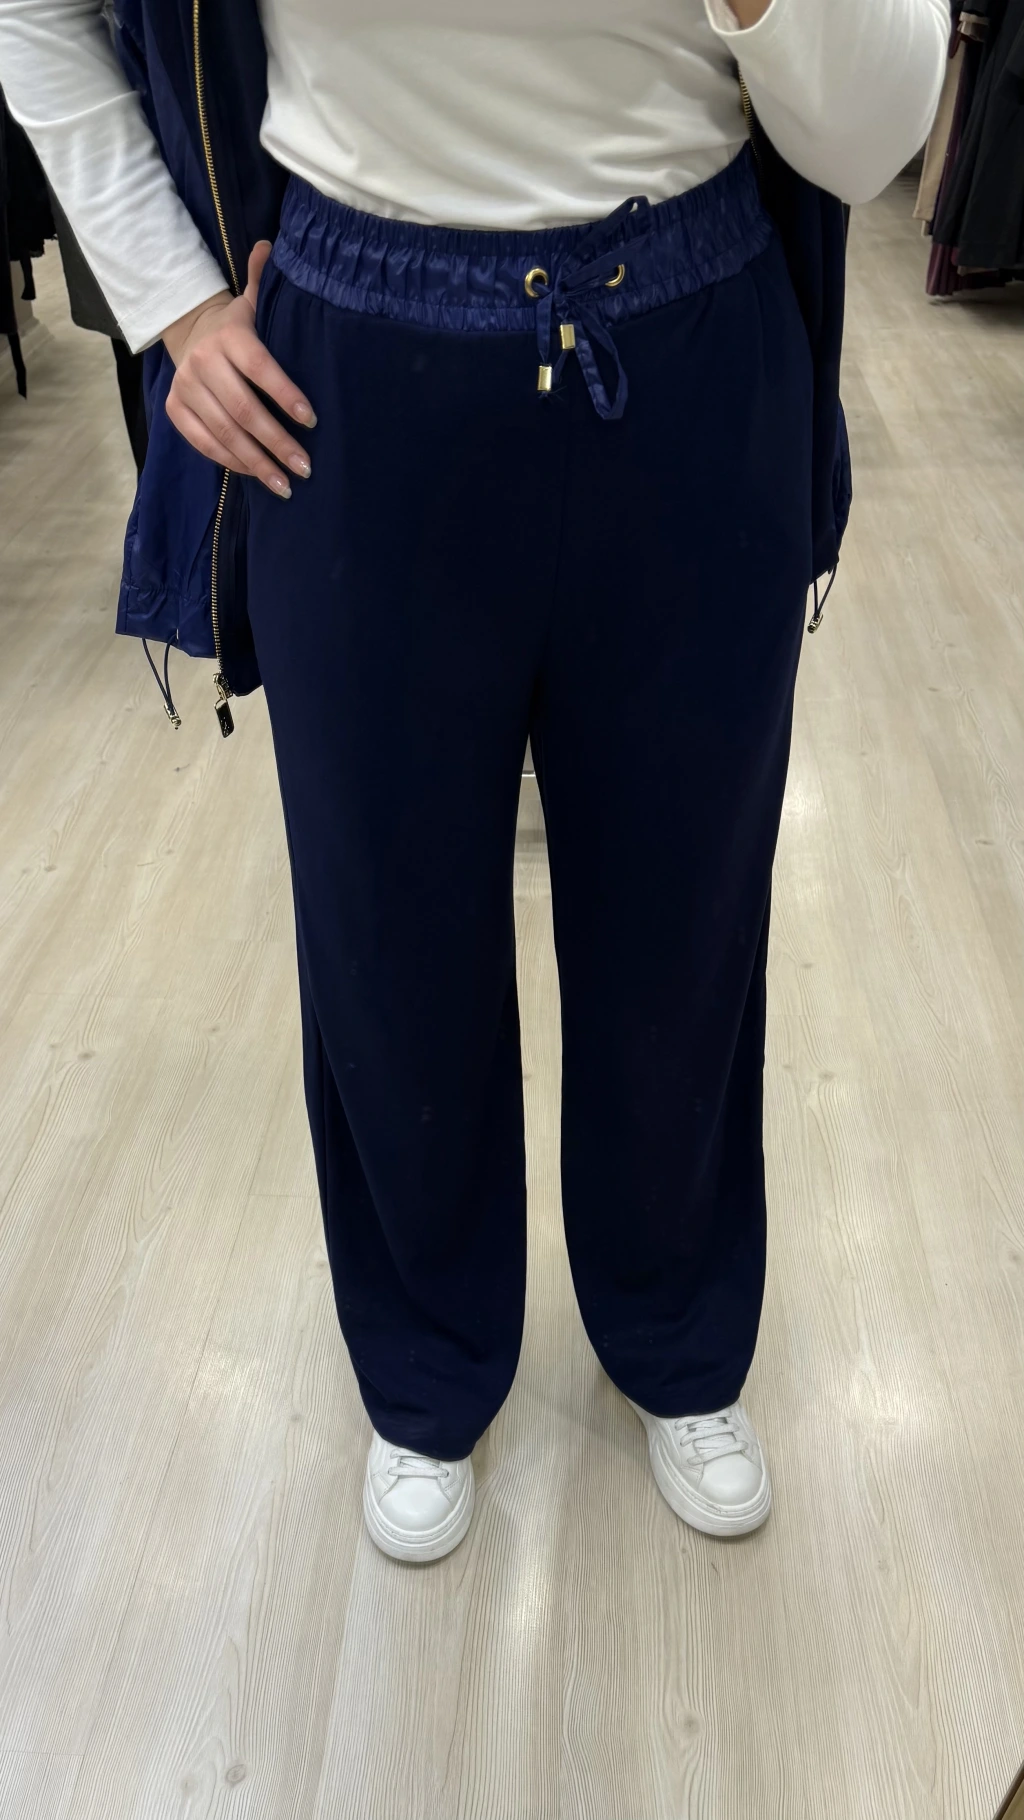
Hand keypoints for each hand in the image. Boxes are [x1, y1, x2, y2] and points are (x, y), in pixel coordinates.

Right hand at [163, 241, 314, 495]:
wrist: (192, 333)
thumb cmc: (240, 326)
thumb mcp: (253, 302)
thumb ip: (263, 281)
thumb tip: (269, 246)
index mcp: (228, 336)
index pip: (259, 367)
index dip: (284, 395)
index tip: (311, 420)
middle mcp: (202, 362)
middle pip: (242, 409)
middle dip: (276, 442)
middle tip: (305, 467)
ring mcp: (186, 387)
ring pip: (224, 432)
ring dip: (257, 462)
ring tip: (286, 485)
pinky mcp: (175, 409)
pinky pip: (204, 442)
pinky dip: (232, 461)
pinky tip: (257, 475)